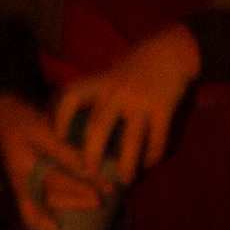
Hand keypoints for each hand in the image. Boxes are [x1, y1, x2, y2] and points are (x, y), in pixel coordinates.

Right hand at [0, 95, 105, 229]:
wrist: (1, 114)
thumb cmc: (22, 119)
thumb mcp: (43, 130)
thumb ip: (64, 151)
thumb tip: (87, 168)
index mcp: (27, 167)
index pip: (60, 181)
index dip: (82, 187)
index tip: (102, 192)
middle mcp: (22, 180)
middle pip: (54, 197)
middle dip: (79, 200)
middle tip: (101, 201)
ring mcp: (21, 183)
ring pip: (46, 202)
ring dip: (68, 205)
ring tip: (91, 204)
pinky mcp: (23, 182)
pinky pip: (32, 206)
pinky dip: (41, 217)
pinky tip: (54, 225)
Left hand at [46, 25, 202, 182]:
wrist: (172, 50)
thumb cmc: (137, 64)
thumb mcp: (111, 73)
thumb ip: (98, 93)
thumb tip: (79, 123)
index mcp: (101, 82)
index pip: (72, 96)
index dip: (61, 116)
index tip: (58, 135)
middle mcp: (117, 92)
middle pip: (98, 127)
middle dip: (92, 154)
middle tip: (90, 172)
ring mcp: (141, 101)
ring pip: (130, 139)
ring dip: (127, 163)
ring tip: (125, 180)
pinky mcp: (163, 107)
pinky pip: (157, 137)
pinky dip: (153, 153)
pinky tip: (149, 163)